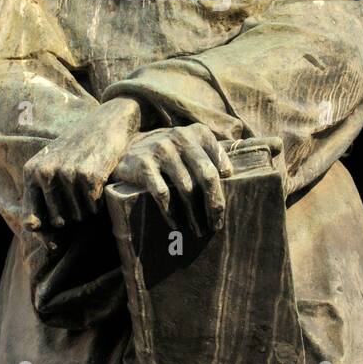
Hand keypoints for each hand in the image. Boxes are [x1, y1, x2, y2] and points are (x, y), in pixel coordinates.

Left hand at [22, 98, 141, 230]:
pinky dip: (100, 201)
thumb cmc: (78, 150)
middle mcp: (45, 173)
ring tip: (90, 185)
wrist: (107, 121)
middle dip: (72, 216)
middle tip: (80, 195)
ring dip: (88, 209)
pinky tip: (101, 182)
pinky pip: (94, 207)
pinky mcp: (89, 175)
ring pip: (79, 216)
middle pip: (59, 221)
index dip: (44, 234)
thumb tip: (37, 235)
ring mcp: (67, 174)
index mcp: (31, 172)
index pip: (30, 220)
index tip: (57, 237)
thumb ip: (42, 197)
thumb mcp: (52, 165)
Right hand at [111, 123, 232, 235]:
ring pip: (186, 188)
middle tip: (216, 225)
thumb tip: (234, 175)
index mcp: (198, 133)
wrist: (128, 150)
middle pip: (207, 176)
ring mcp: (162, 149)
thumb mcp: (190, 145)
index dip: (223, 191)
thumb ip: (211, 155)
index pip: (219, 165)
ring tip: (198, 230)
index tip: (222, 211)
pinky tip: (176, 224)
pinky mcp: (144, 164)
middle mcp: (181, 137)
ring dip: (194, 214)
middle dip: (214, 205)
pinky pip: (162, 194)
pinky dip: (171, 212)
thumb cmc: (168, 153)